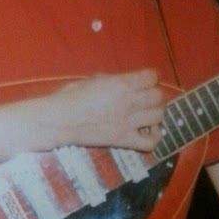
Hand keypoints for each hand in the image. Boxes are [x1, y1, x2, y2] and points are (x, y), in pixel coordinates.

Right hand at [51, 68, 165, 150]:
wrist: (59, 120)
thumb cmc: (71, 96)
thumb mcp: (93, 79)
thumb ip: (114, 81)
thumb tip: (124, 83)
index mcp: (122, 84)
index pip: (152, 76)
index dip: (150, 77)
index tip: (143, 81)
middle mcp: (129, 102)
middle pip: (159, 96)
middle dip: (153, 95)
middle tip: (144, 98)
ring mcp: (128, 123)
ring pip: (159, 116)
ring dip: (155, 114)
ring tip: (146, 114)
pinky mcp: (124, 140)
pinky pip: (151, 142)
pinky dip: (154, 137)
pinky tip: (147, 132)